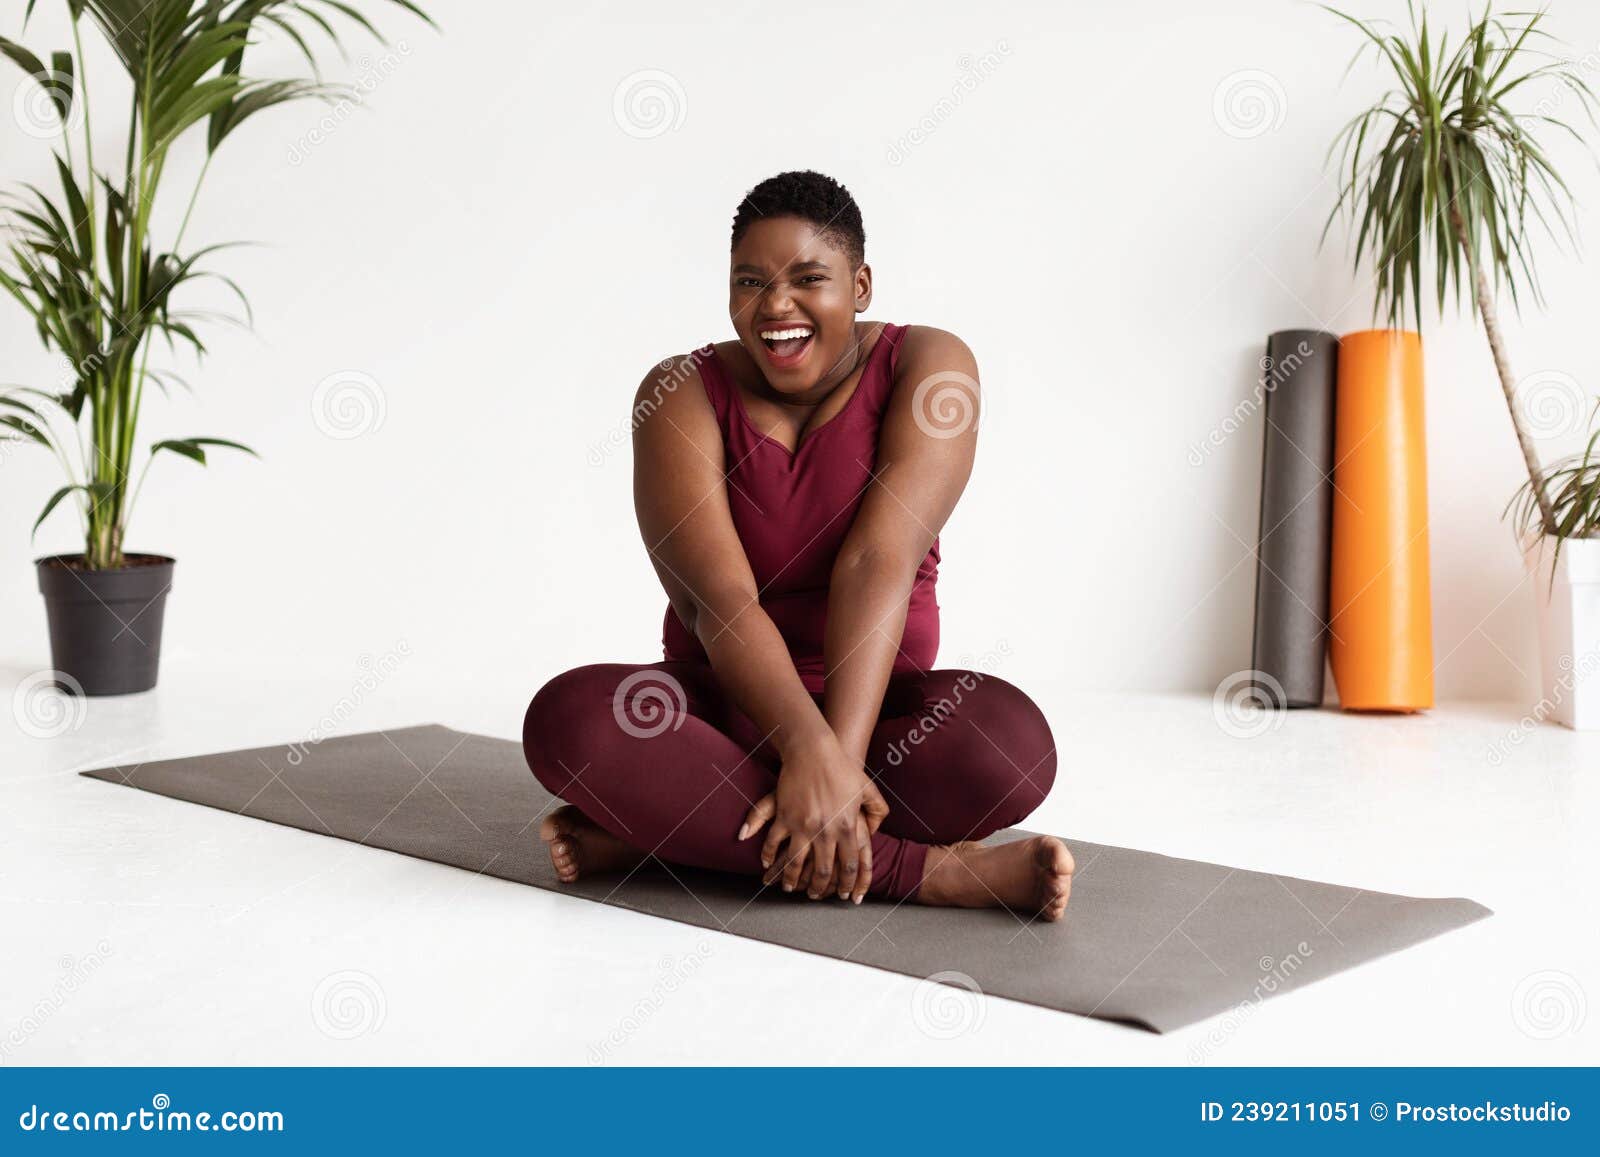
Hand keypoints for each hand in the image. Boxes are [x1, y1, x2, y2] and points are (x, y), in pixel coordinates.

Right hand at [738, 736, 888, 903]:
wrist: (814, 750)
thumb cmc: (843, 768)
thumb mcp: (868, 789)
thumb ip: (877, 811)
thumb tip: (875, 831)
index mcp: (847, 827)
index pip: (848, 866)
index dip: (847, 884)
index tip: (844, 894)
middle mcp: (825, 831)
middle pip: (821, 871)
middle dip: (818, 888)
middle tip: (814, 895)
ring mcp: (803, 825)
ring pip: (795, 863)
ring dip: (791, 879)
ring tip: (789, 887)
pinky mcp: (784, 816)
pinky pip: (774, 843)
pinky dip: (769, 856)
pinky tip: (768, 863)